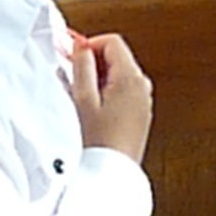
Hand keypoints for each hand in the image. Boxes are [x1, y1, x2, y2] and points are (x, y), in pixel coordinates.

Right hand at [70, 32, 152, 162]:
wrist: (112, 173)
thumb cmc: (99, 141)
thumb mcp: (83, 98)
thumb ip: (82, 66)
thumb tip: (80, 45)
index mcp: (132, 78)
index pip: (113, 42)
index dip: (90, 45)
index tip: (72, 56)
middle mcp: (143, 86)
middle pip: (117, 57)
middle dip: (93, 63)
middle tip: (72, 78)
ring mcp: (143, 100)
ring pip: (119, 74)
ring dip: (98, 79)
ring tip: (81, 98)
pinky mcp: (140, 113)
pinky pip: (123, 91)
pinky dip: (107, 92)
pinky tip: (93, 109)